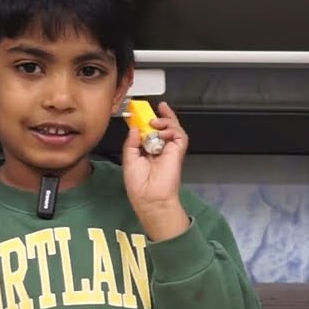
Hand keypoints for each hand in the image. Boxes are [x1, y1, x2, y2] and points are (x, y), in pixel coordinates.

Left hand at [122, 101, 190, 240]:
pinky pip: (180, 135)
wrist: (150, 197)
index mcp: (147, 151)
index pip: (150, 131)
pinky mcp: (178, 152)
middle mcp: (160, 149)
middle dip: (160, 116)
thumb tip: (134, 128)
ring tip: (155, 123)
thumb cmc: (138, 184)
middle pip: (163, 127)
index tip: (141, 112)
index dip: (147, 121)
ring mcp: (170, 150)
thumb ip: (131, 142)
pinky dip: (172, 129)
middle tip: (153, 111)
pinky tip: (163, 131)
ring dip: (165, 121)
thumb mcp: (129, 159)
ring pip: (173, 128)